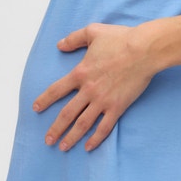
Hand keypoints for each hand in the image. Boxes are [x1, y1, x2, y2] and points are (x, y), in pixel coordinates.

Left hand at [33, 22, 155, 151]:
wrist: (144, 50)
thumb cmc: (120, 39)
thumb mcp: (93, 32)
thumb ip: (74, 39)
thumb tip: (59, 45)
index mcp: (80, 73)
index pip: (56, 90)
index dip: (45, 100)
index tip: (35, 109)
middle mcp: (88, 90)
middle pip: (67, 113)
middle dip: (55, 129)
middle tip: (48, 140)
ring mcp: (103, 101)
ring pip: (83, 124)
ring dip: (71, 137)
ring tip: (63, 147)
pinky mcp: (118, 107)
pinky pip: (104, 127)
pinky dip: (96, 138)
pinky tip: (88, 147)